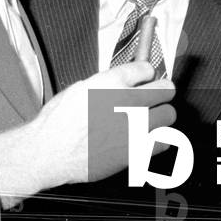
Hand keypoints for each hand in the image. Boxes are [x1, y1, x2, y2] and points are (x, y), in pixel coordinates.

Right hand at [0, 61, 174, 206]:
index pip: (147, 68)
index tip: (144, 78)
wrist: (51, 151)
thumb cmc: (59, 121)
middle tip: (154, 96)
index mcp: (113, 82)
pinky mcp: (138, 150)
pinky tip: (147, 139)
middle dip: (161, 91)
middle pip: (166, 90)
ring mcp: (136, 127)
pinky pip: (163, 142)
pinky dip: (158, 139)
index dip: (146, 73)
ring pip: (169, 115)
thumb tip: (124, 83)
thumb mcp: (81, 88)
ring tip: (151, 119)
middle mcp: (129, 101)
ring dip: (161, 115)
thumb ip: (108, 84)